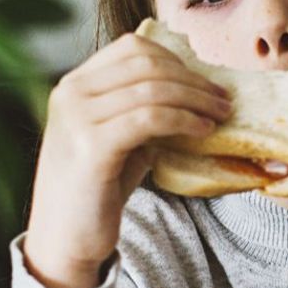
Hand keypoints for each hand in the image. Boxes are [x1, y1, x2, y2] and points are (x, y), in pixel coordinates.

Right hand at [24, 33, 230, 287]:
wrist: (63, 240)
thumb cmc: (96, 189)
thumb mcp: (117, 136)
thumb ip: (142, 107)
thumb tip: (195, 88)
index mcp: (74, 84)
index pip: (132, 48)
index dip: (176, 59)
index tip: (204, 81)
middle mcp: (71, 94)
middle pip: (146, 65)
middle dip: (193, 79)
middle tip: (223, 98)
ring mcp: (78, 119)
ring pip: (152, 89)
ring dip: (196, 99)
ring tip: (220, 115)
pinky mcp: (92, 147)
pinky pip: (150, 118)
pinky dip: (184, 120)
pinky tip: (203, 131)